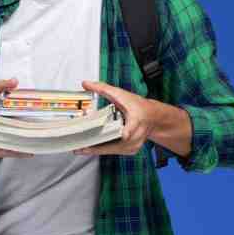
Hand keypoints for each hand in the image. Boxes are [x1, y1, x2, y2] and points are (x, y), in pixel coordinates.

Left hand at [74, 80, 190, 156]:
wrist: (153, 117)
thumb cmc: (138, 105)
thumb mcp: (121, 94)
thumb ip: (103, 88)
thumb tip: (86, 83)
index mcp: (137, 120)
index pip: (129, 130)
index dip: (124, 133)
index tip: (120, 136)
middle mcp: (137, 136)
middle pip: (114, 144)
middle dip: (96, 145)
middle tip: (79, 146)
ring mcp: (134, 145)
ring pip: (112, 150)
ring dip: (97, 149)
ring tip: (81, 148)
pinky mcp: (131, 151)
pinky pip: (114, 151)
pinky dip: (103, 149)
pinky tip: (92, 148)